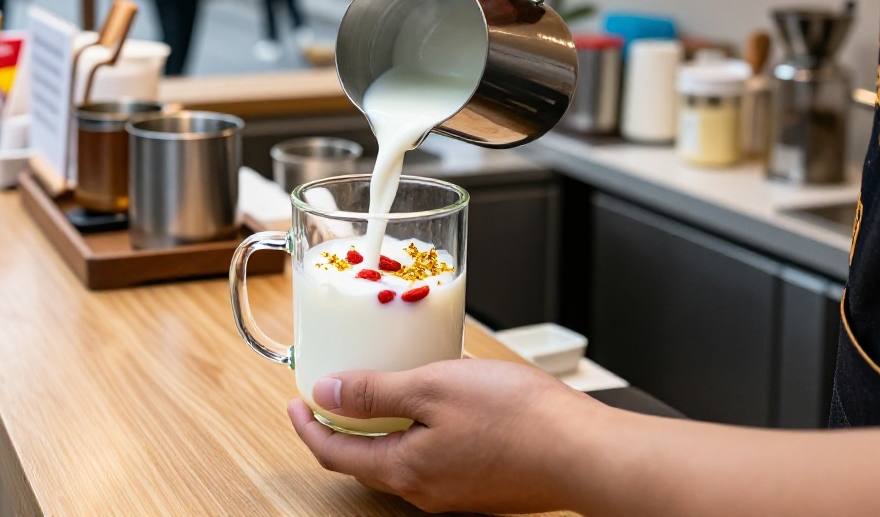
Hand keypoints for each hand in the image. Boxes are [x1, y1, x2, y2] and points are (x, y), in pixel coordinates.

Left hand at [290, 359, 602, 514]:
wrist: (584, 452)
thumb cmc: (517, 418)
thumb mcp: (432, 387)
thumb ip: (374, 393)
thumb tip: (326, 394)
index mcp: (404, 469)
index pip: (333, 454)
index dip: (307, 426)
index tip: (294, 402)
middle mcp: (425, 490)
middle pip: (364, 459)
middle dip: (342, 426)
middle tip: (334, 391)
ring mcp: (455, 492)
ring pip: (401, 457)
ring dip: (383, 426)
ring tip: (384, 386)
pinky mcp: (481, 485)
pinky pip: (434, 457)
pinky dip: (419, 430)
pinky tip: (436, 401)